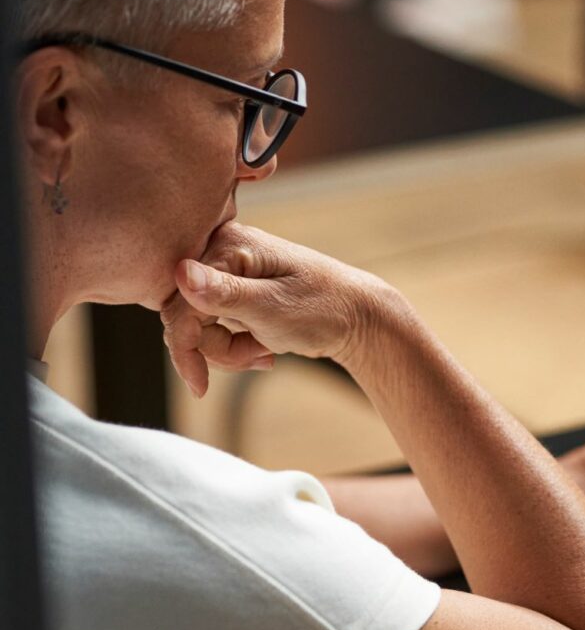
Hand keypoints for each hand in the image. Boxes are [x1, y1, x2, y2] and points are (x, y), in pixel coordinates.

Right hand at [161, 221, 391, 396]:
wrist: (359, 320)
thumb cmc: (324, 310)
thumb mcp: (273, 307)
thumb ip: (225, 294)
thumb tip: (181, 272)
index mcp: (228, 245)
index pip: (180, 301)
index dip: (185, 345)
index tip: (199, 384)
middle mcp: (223, 251)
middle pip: (186, 315)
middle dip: (217, 347)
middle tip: (257, 356)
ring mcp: (229, 272)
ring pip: (200, 326)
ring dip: (229, 350)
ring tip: (266, 350)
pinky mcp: (236, 292)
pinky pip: (216, 327)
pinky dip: (236, 345)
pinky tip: (265, 347)